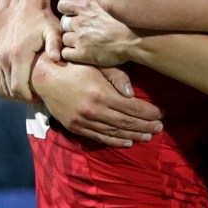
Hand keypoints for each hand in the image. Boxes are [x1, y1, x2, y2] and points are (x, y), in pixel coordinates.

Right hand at [0, 0, 61, 101]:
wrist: (23, 5)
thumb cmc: (42, 19)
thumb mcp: (53, 30)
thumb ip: (55, 44)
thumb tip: (56, 59)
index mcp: (17, 55)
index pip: (18, 87)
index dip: (28, 97)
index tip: (40, 98)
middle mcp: (2, 57)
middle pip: (9, 88)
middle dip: (22, 95)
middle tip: (37, 95)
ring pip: (2, 83)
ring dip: (15, 89)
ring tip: (31, 88)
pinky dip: (8, 81)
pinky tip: (21, 79)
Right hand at [32, 57, 162, 146]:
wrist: (45, 77)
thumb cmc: (76, 67)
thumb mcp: (99, 65)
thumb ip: (118, 78)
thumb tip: (133, 94)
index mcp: (101, 94)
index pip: (132, 108)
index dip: (149, 112)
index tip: (162, 114)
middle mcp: (94, 110)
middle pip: (126, 122)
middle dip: (146, 126)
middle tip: (160, 128)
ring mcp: (83, 121)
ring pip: (114, 132)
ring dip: (133, 135)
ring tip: (148, 135)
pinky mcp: (75, 127)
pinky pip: (99, 137)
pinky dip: (114, 141)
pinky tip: (127, 142)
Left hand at [58, 0, 140, 66]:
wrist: (137, 40)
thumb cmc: (130, 22)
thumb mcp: (112, 5)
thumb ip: (98, 4)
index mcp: (87, 7)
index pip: (63, 5)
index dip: (66, 11)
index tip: (73, 15)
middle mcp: (81, 21)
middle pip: (63, 23)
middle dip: (70, 27)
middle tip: (82, 31)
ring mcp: (80, 38)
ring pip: (64, 38)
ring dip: (72, 41)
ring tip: (85, 43)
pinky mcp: (82, 54)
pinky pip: (66, 53)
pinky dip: (72, 54)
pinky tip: (83, 53)